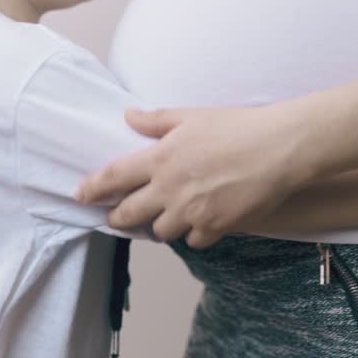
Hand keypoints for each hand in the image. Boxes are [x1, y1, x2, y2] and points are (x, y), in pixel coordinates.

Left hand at [75, 105, 308, 248]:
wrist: (278, 149)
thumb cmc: (236, 126)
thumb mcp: (191, 116)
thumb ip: (156, 120)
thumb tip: (128, 116)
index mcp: (160, 158)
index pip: (113, 176)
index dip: (93, 187)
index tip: (80, 195)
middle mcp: (170, 189)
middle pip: (129, 213)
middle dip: (117, 216)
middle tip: (115, 216)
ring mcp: (191, 211)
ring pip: (160, 231)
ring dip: (160, 223)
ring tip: (168, 214)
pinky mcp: (214, 227)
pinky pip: (192, 240)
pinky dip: (192, 233)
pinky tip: (200, 220)